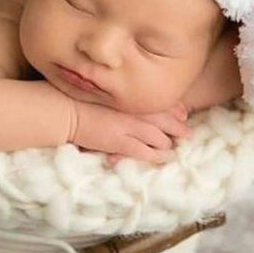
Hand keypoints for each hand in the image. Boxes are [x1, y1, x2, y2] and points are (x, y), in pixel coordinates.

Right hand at [71, 100, 191, 165]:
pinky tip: (163, 158)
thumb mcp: (105, 94)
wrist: (66, 110)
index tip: (183, 114)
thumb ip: (123, 98)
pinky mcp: (121, 142)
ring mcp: (129, 126)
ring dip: (168, 144)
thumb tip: (138, 101)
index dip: (176, 110)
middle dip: (179, 128)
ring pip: (160, 137)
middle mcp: (135, 110)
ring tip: (174, 148)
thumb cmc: (81, 100)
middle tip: (187, 134)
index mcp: (131, 97)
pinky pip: (146, 152)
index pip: (161, 102)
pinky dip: (157, 156)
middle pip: (166, 120)